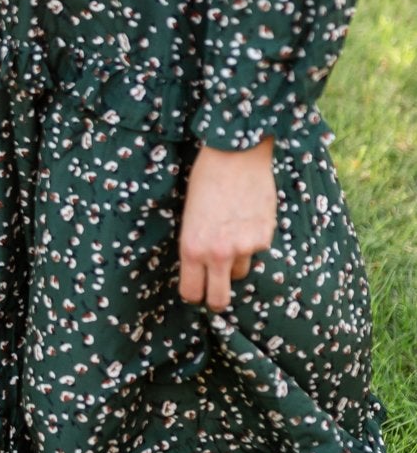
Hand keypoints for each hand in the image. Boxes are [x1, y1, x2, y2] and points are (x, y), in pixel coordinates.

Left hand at [178, 139, 276, 310]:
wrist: (235, 154)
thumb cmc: (205, 180)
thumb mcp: (189, 216)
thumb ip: (195, 245)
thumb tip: (201, 269)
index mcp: (191, 247)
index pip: (191, 292)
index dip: (194, 294)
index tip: (197, 291)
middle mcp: (217, 253)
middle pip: (219, 298)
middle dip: (216, 298)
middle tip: (216, 292)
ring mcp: (243, 248)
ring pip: (240, 271)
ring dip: (235, 261)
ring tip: (231, 232)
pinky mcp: (264, 238)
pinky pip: (256, 250)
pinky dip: (253, 240)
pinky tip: (247, 216)